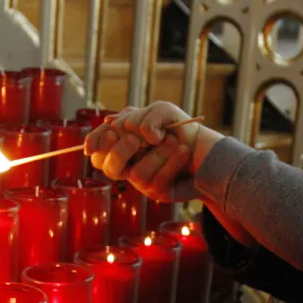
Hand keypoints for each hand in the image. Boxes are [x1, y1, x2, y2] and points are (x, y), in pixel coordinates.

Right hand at [84, 102, 219, 200]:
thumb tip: (138, 136)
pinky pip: (159, 181)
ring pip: (137, 175)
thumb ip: (144, 117)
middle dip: (120, 152)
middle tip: (135, 139)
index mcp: (121, 143)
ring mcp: (142, 181)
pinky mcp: (159, 192)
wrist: (205, 146)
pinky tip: (182, 150)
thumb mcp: (162, 111)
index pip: (97, 149)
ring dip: (157, 155)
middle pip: (108, 168)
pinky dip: (172, 162)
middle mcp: (128, 164)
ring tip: (173, 141)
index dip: (96, 143)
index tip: (112, 132)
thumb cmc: (179, 127)